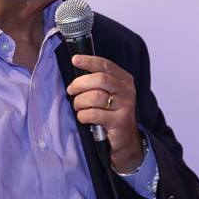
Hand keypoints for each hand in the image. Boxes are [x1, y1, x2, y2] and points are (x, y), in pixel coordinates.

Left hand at [67, 54, 143, 173]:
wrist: (125, 138)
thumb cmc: (110, 112)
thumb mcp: (108, 93)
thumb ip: (96, 81)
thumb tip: (76, 68)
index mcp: (124, 79)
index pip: (105, 65)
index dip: (89, 61)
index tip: (75, 59)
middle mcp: (126, 90)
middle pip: (100, 79)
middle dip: (80, 84)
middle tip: (71, 90)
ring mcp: (125, 106)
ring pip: (95, 97)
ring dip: (80, 102)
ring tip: (78, 107)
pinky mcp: (119, 121)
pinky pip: (94, 114)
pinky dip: (83, 115)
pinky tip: (84, 118)